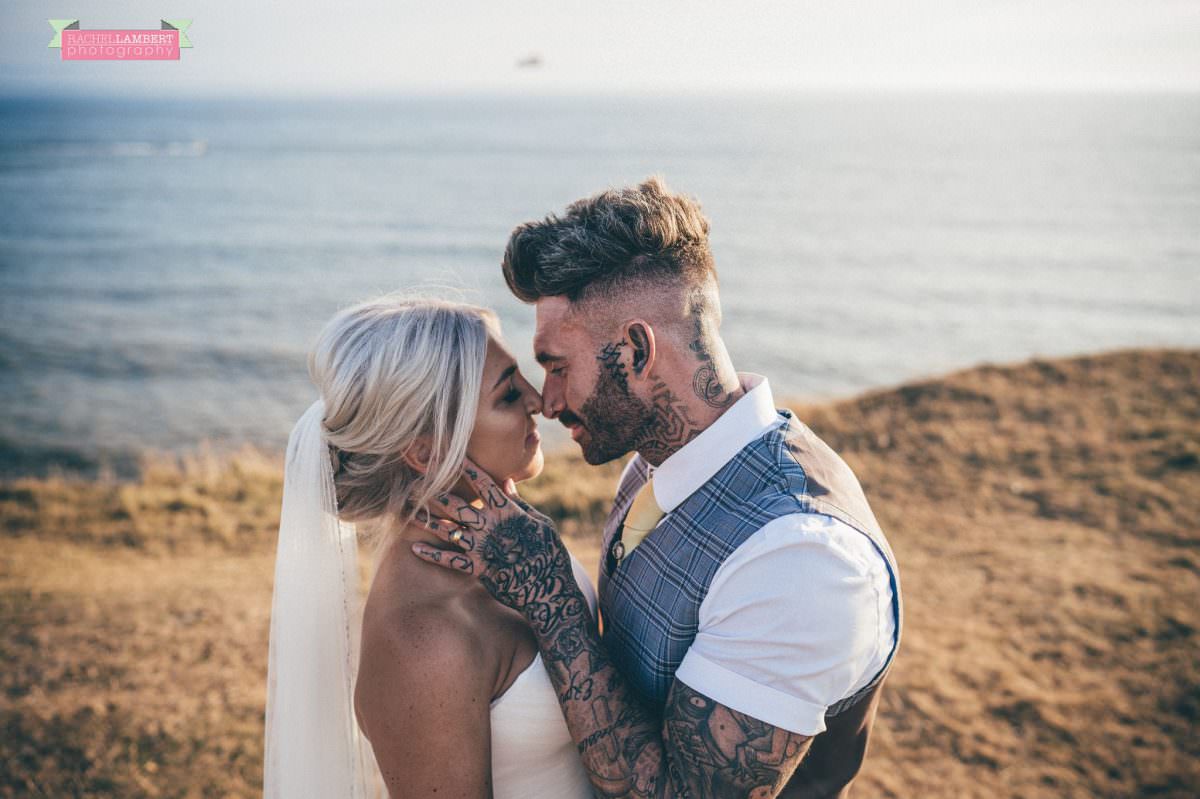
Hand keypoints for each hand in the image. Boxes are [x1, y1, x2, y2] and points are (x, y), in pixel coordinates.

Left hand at [412, 458, 578, 618]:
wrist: (548, 587)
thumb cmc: (548, 552)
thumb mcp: (539, 522)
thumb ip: (519, 502)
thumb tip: (506, 482)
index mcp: (507, 511)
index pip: (482, 483)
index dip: (466, 468)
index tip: (449, 455)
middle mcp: (490, 526)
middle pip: (457, 504)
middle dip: (435, 493)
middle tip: (415, 483)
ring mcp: (482, 547)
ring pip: (448, 529)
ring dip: (426, 520)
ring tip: (408, 510)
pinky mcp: (477, 568)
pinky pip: (450, 560)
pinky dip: (431, 554)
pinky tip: (414, 547)